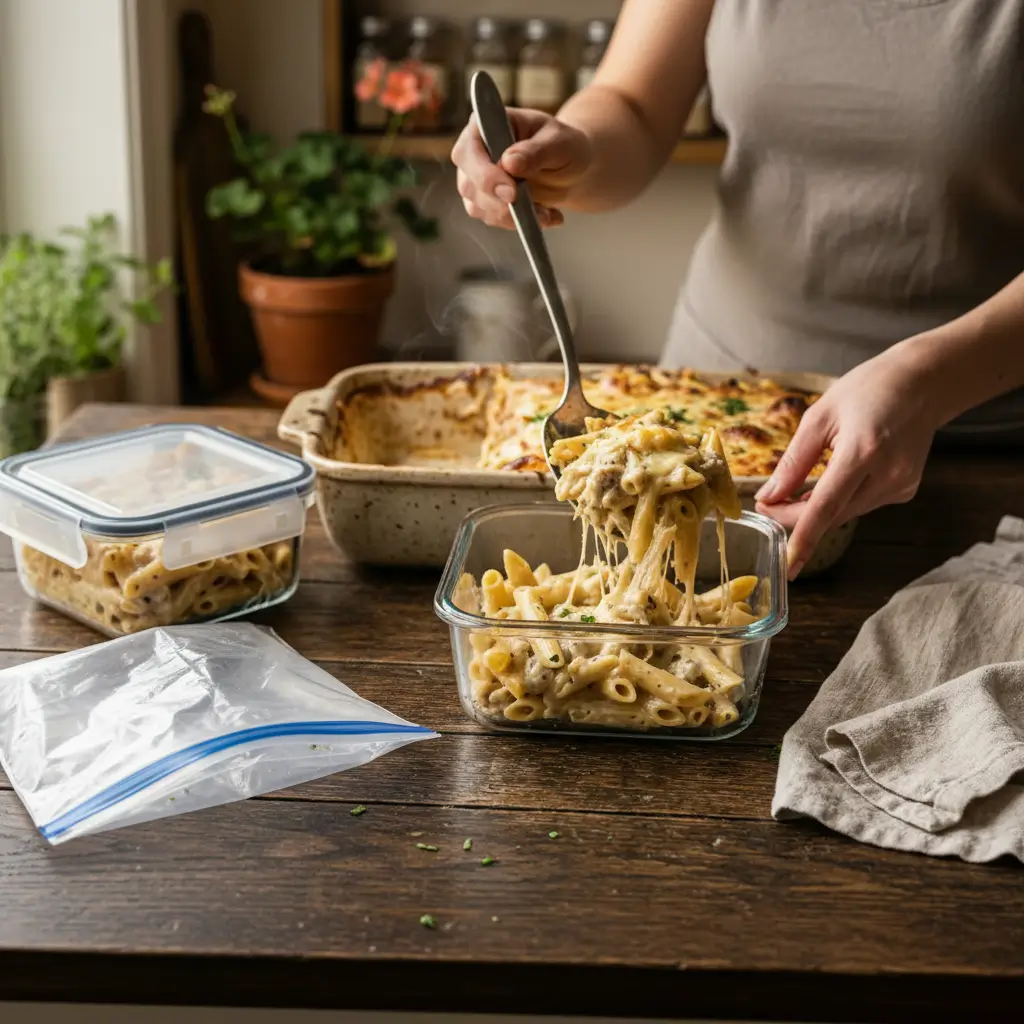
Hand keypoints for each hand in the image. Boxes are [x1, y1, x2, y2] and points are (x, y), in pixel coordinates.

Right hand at [451, 108, 592, 230]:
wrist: (571, 169)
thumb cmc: (563, 146)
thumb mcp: (559, 143)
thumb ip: (536, 151)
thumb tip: (509, 162)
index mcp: (486, 125)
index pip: (468, 150)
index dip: (484, 174)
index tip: (511, 192)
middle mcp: (474, 152)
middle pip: (468, 184)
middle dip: (498, 202)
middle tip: (531, 209)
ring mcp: (476, 179)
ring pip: (478, 207)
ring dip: (512, 216)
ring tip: (547, 212)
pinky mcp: (484, 202)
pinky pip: (492, 219)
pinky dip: (518, 223)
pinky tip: (545, 215)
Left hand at [754, 342, 943, 579]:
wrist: (923, 383)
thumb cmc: (867, 390)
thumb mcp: (819, 416)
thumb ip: (793, 461)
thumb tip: (770, 495)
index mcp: (863, 451)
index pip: (826, 506)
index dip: (803, 537)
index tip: (787, 564)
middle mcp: (887, 474)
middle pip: (832, 515)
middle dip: (796, 517)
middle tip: (767, 505)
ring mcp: (901, 484)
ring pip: (846, 513)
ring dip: (816, 510)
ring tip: (794, 491)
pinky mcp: (905, 489)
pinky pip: (862, 504)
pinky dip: (841, 500)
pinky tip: (836, 479)